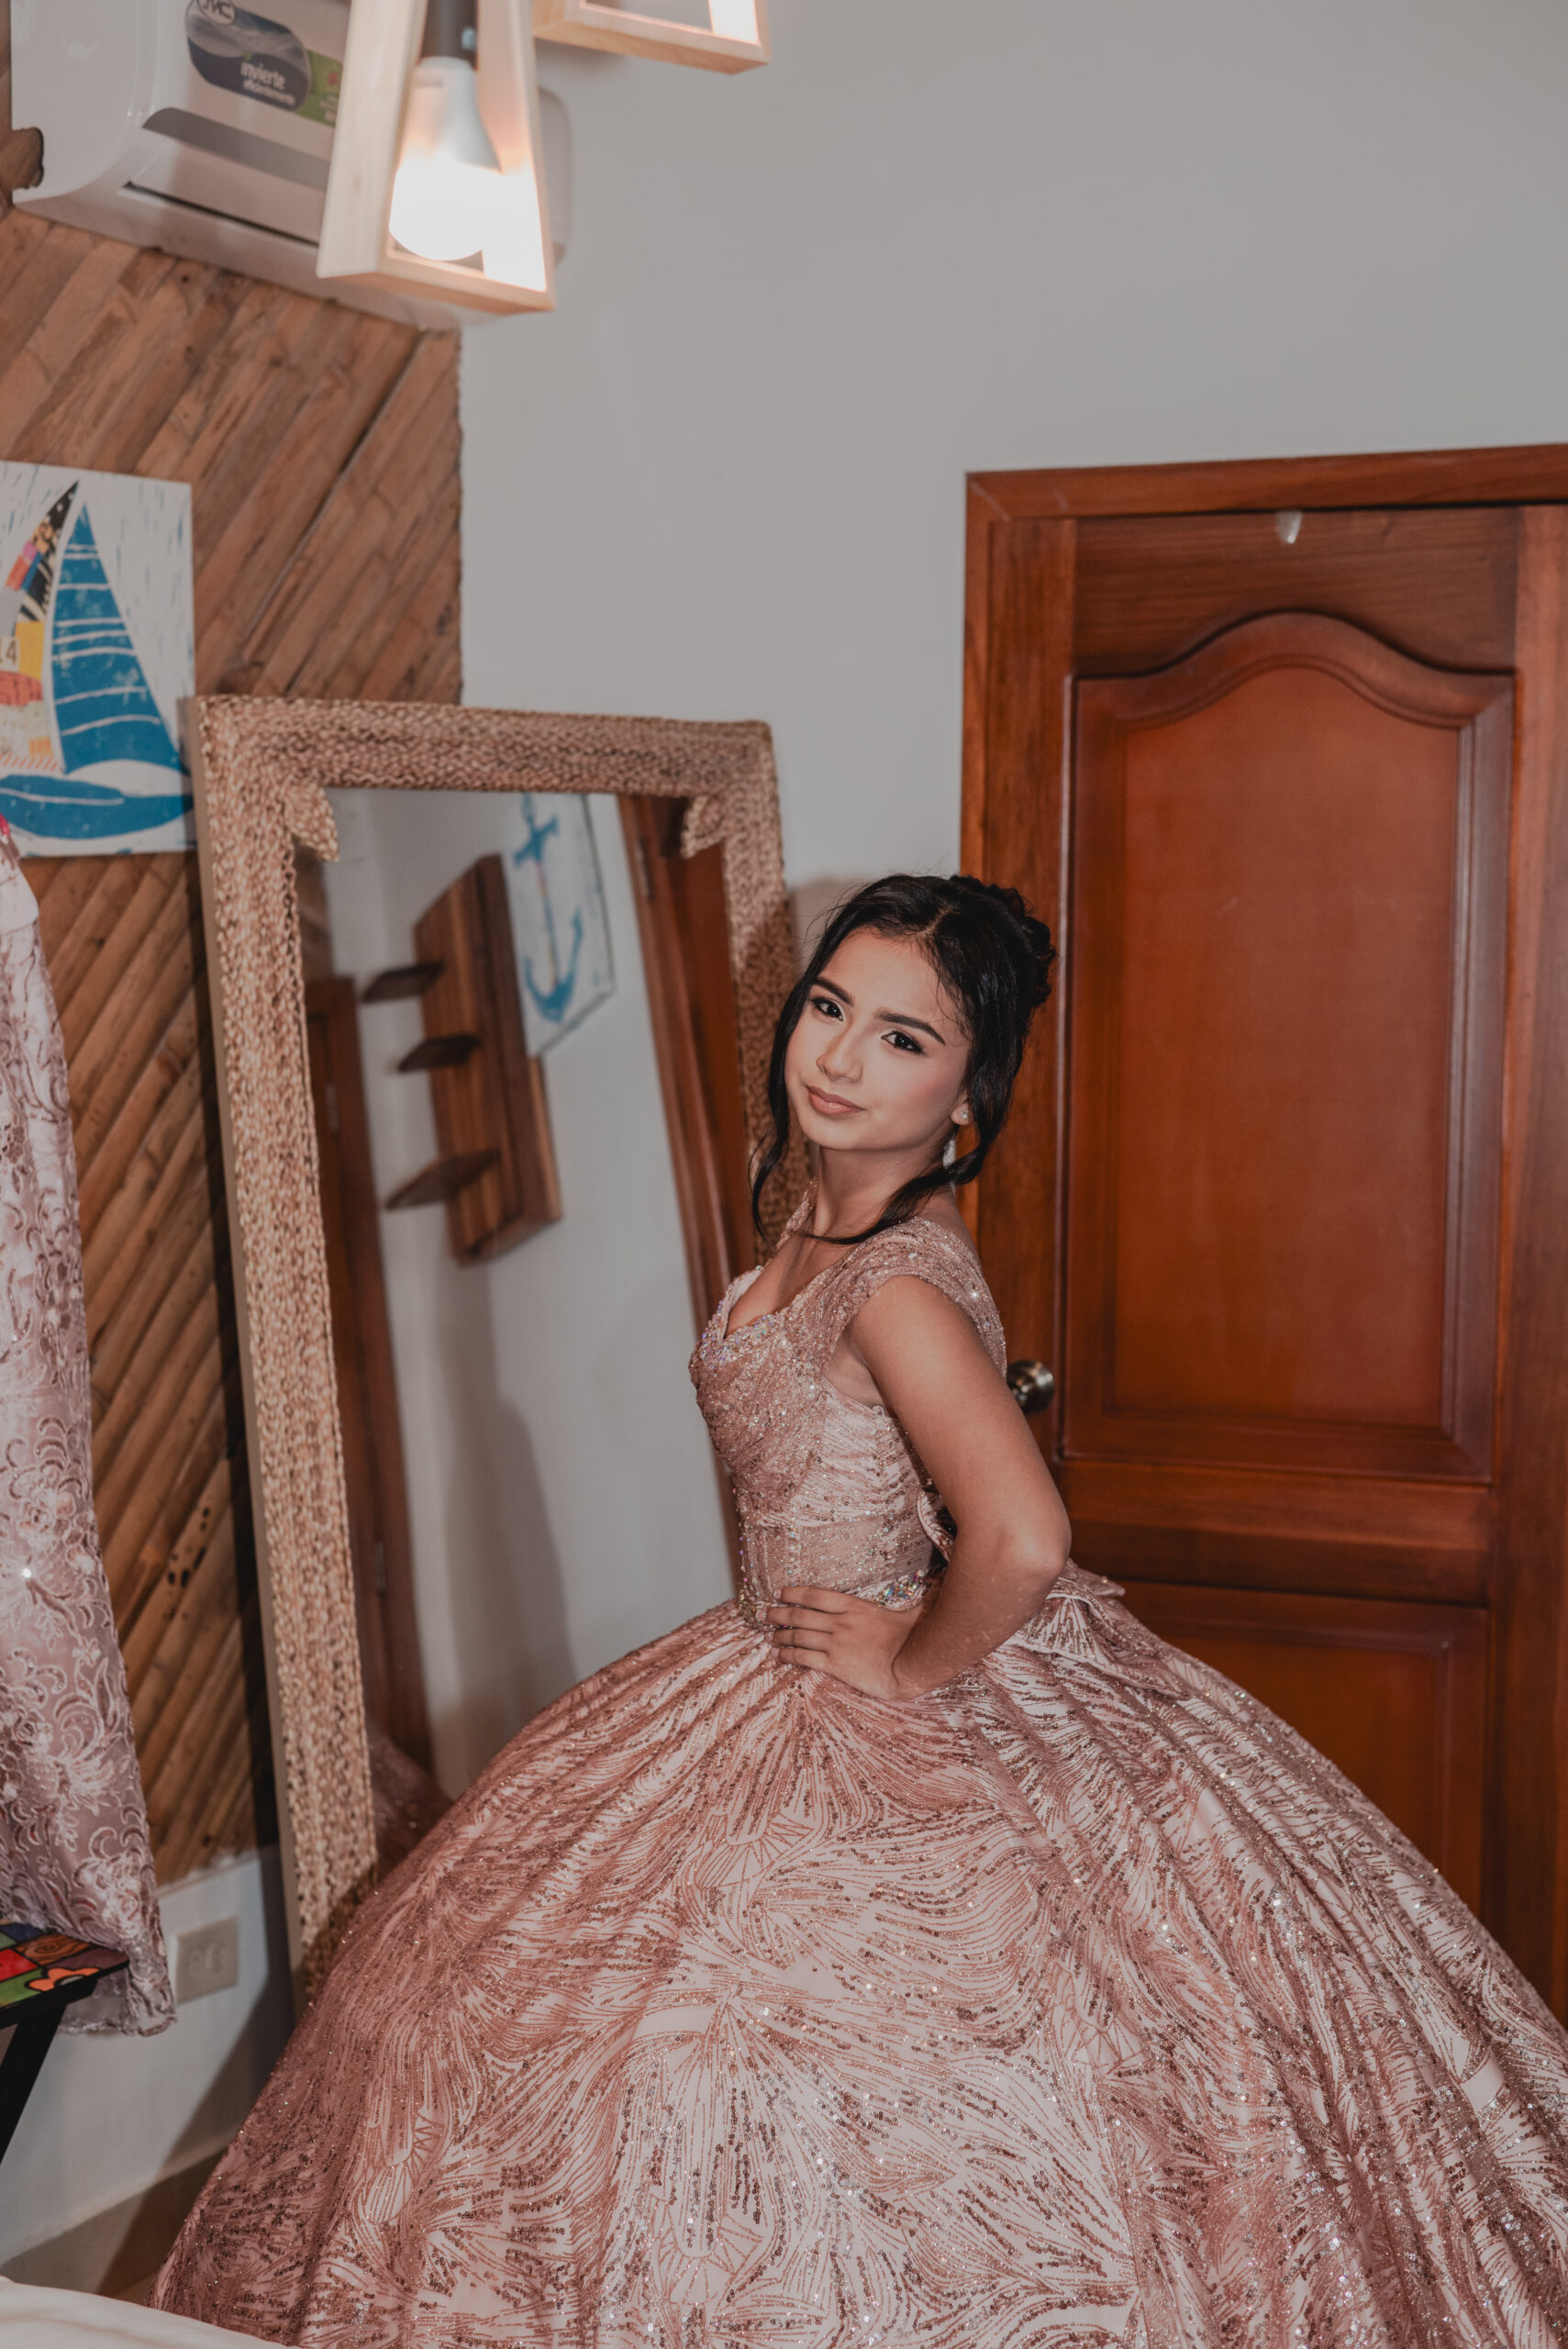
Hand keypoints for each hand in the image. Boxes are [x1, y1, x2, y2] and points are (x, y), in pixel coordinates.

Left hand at [765, 1585, 918, 1701]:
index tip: (780, 1592)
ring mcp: (836, 1644)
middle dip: (779, 1613)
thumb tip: (941, 1579)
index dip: (795, 1592)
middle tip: (764, 1614)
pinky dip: (788, 1655)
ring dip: (780, 1635)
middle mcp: (841, 1622)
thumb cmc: (916, 1639)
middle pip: (800, 1614)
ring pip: (798, 1635)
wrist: (911, 1666)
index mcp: (855, 1607)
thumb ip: (921, 1595)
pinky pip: (804, 1658)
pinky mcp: (835, 1665)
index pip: (816, 1595)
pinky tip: (778, 1655)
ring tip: (768, 1637)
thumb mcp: (915, 1611)